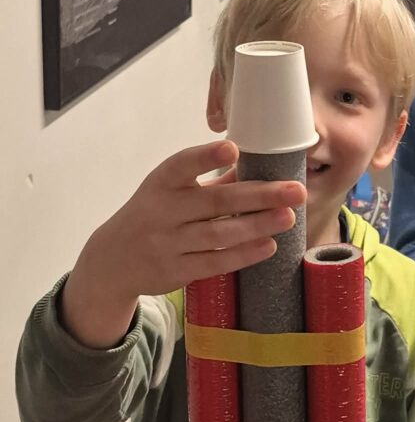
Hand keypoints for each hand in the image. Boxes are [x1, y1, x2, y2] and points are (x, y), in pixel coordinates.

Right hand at [62, 140, 305, 347]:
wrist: (111, 261)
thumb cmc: (153, 215)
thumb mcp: (171, 191)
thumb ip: (211, 182)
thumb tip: (258, 167)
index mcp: (161, 183)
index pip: (182, 166)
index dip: (206, 157)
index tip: (232, 149)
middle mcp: (161, 211)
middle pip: (215, 202)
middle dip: (259, 196)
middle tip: (296, 190)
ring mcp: (167, 244)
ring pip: (219, 235)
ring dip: (258, 226)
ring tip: (288, 217)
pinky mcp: (174, 272)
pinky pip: (214, 263)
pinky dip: (243, 255)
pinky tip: (269, 245)